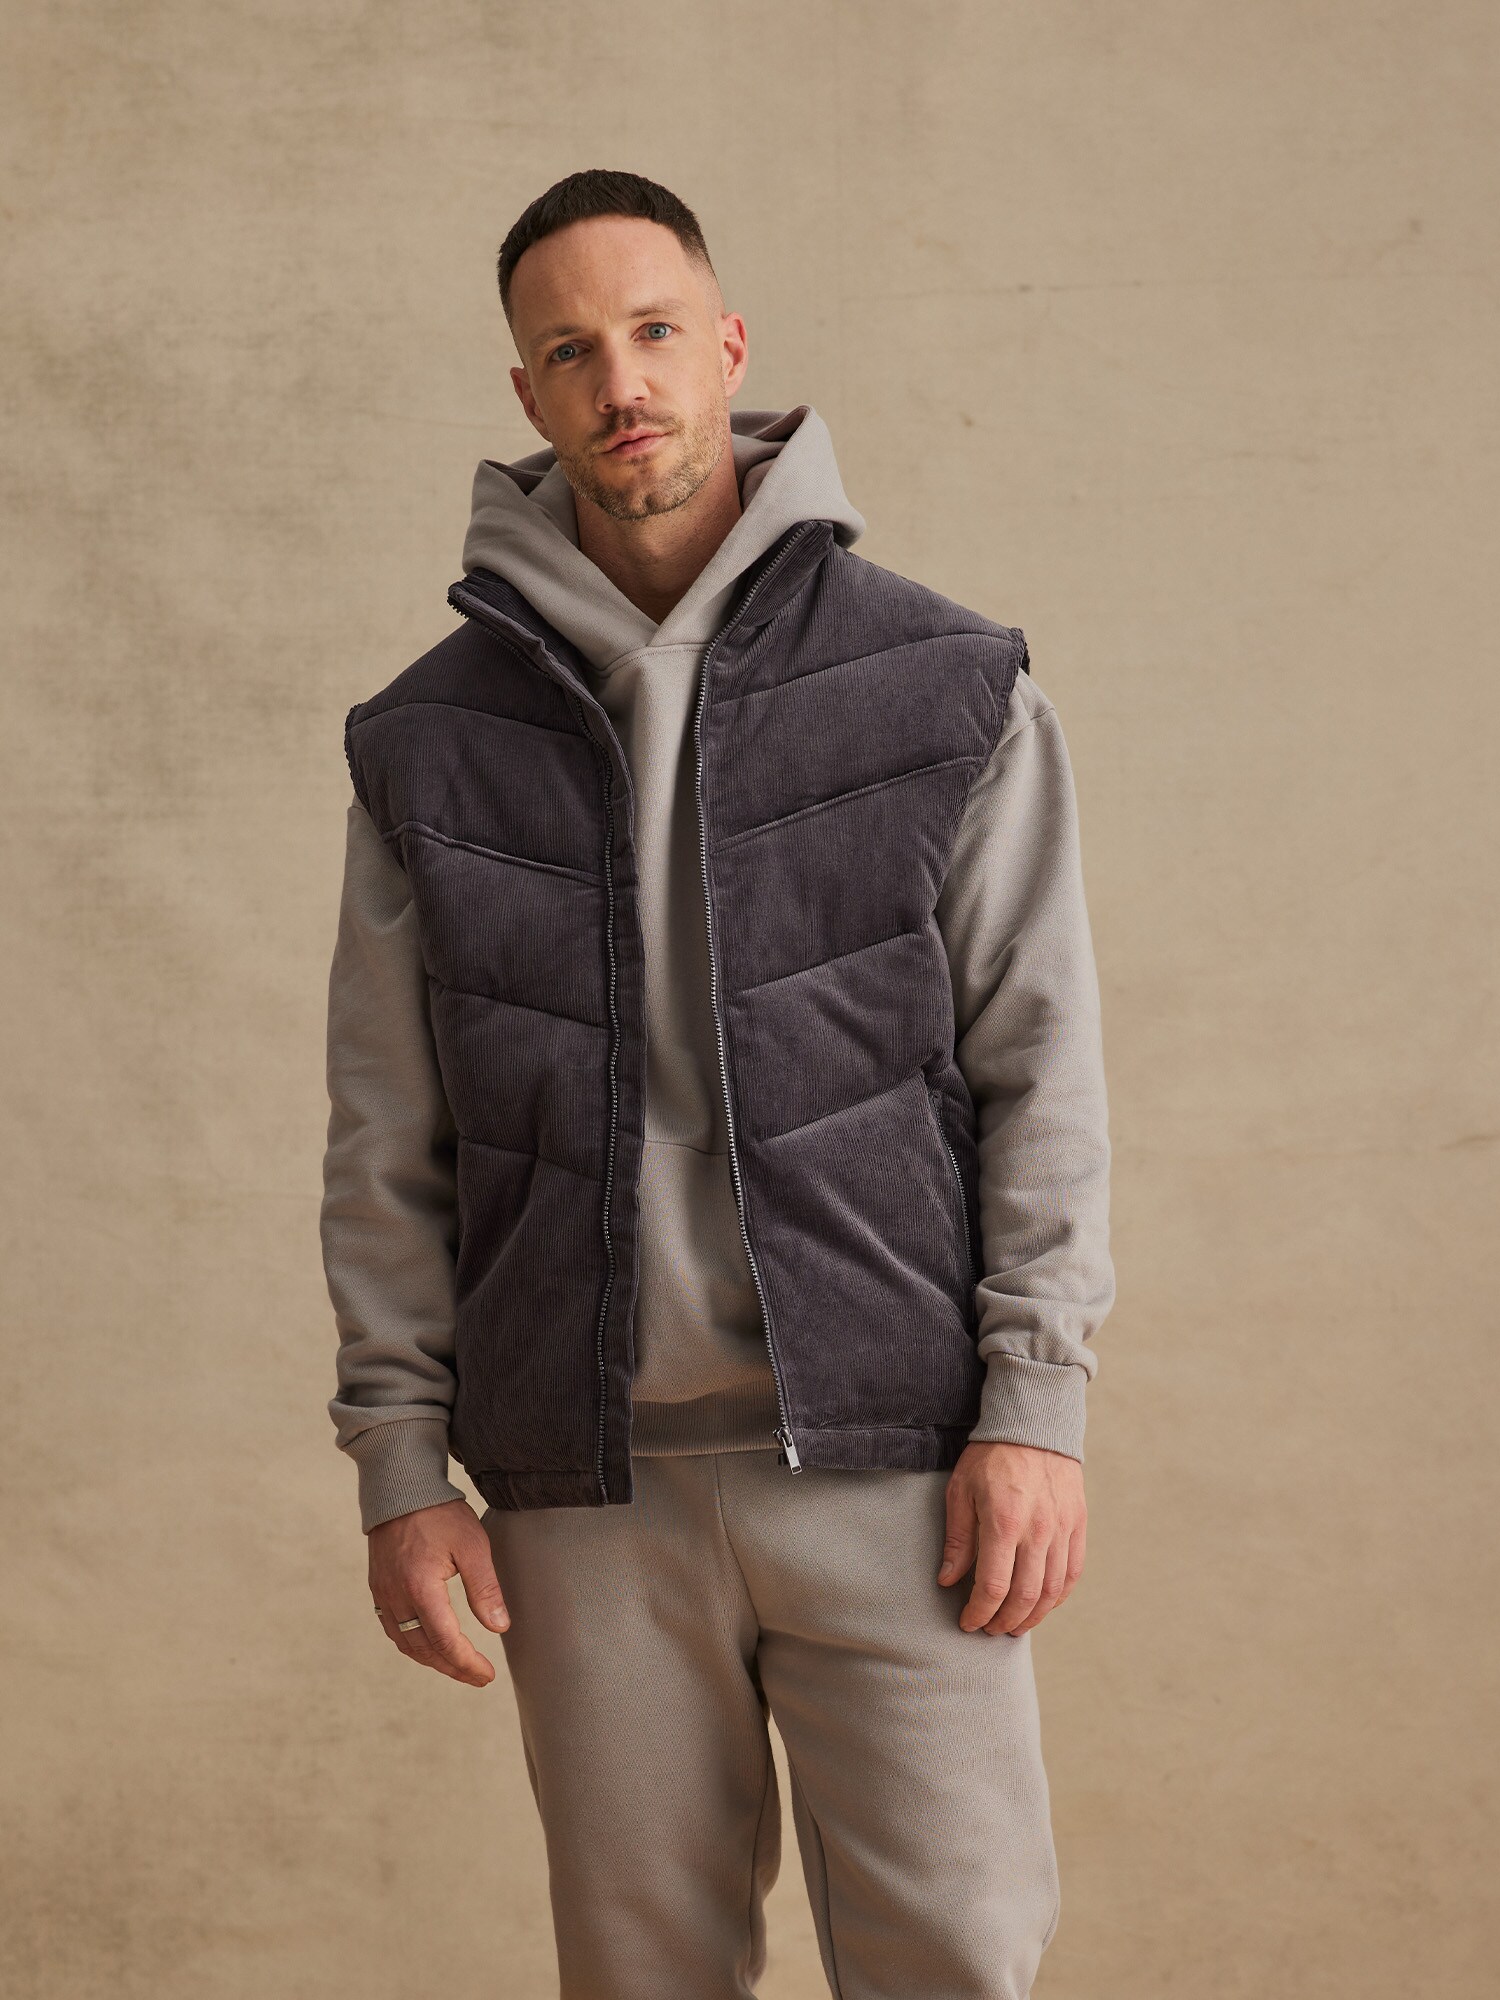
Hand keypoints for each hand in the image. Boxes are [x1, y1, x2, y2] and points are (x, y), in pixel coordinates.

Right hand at [368, 1497, 510, 1685]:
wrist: (401, 1489)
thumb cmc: (439, 1513)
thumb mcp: (472, 1545)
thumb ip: (485, 1589)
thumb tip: (499, 1627)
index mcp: (421, 1588)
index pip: (444, 1641)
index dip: (467, 1663)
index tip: (486, 1674)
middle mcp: (396, 1597)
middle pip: (424, 1650)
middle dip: (453, 1668)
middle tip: (477, 1677)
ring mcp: (383, 1595)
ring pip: (406, 1643)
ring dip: (432, 1660)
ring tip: (457, 1666)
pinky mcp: (378, 1589)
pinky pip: (393, 1630)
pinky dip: (412, 1645)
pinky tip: (428, 1645)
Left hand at [937, 1440, 1085, 1635]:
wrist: (1033, 1424)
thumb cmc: (990, 1456)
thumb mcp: (961, 1491)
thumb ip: (958, 1539)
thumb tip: (948, 1579)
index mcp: (1004, 1523)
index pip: (993, 1588)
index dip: (979, 1613)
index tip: (968, 1623)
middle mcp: (1038, 1531)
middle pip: (1024, 1597)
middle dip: (1004, 1622)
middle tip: (989, 1629)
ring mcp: (1062, 1529)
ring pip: (1051, 1591)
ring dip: (1032, 1616)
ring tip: (1014, 1626)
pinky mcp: (1077, 1524)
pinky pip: (1072, 1572)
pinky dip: (1057, 1596)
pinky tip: (1043, 1604)